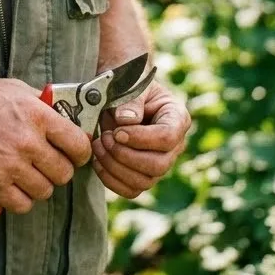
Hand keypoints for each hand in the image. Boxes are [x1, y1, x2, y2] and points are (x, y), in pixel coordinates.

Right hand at [0, 78, 93, 213]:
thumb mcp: (13, 88)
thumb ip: (41, 103)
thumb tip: (65, 114)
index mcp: (37, 115)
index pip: (79, 144)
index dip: (81, 151)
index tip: (75, 152)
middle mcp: (27, 142)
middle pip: (65, 172)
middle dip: (60, 169)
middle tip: (49, 162)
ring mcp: (11, 166)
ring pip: (46, 191)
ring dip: (41, 184)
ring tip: (29, 173)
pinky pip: (23, 205)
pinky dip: (23, 199)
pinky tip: (15, 185)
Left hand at [91, 80, 189, 198]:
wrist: (117, 91)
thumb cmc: (128, 85)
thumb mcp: (130, 84)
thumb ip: (130, 101)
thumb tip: (126, 121)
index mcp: (176, 118)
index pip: (167, 138)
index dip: (141, 138)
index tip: (117, 131)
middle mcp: (173, 145)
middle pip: (158, 165)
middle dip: (125, 155)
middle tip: (104, 137)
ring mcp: (159, 162)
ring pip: (144, 181)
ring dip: (115, 167)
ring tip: (98, 145)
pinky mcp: (143, 174)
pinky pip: (131, 190)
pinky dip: (111, 180)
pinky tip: (98, 161)